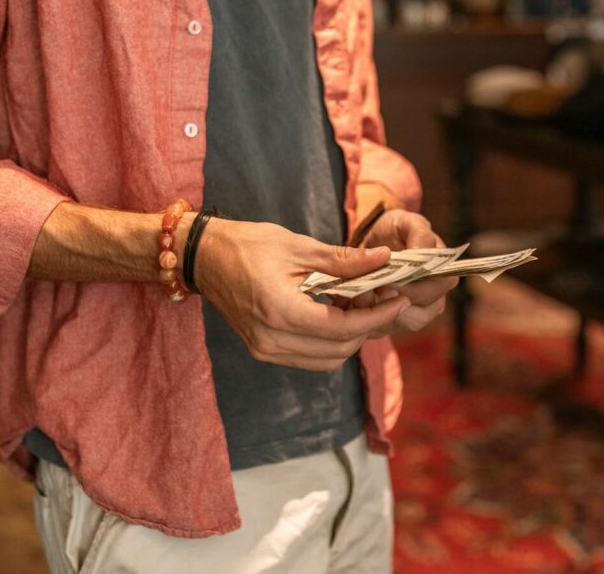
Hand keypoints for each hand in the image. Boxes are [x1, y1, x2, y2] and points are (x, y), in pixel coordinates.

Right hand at [194, 218, 410, 370]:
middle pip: (339, 349)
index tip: (399, 299)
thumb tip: (384, 260)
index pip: (343, 328)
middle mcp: (272, 339)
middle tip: (381, 296)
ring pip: (328, 359)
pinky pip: (309, 357)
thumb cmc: (248, 245)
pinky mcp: (263, 350)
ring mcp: (266, 349)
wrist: (205, 257)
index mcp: (280, 310)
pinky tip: (335, 313)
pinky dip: (330, 341)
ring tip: (358, 304)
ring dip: (350, 336)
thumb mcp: (299, 247)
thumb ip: (344, 261)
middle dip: (368, 326)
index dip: (377, 316)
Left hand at [350, 210, 457, 333]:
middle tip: (371, 290)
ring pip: (401, 324)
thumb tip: (421, 252)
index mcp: (442, 274)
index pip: (438, 288)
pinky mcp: (391, 323)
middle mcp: (432, 298)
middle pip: (421, 314)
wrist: (372, 243)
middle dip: (393, 303)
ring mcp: (413, 314)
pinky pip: (382, 329)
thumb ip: (419, 232)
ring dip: (379, 313)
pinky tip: (354, 305)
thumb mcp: (406, 223)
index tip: (391, 281)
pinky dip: (367, 319)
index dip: (416, 288)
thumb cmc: (394, 231)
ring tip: (360, 296)